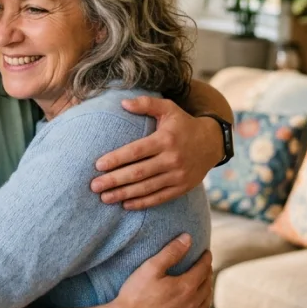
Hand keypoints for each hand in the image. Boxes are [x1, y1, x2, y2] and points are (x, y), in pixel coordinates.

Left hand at [91, 96, 223, 209]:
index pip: (136, 151)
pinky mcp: (182, 188)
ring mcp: (178, 175)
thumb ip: (146, 104)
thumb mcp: (168, 108)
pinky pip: (159, 198)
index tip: (98, 165)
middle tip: (94, 186)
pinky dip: (142, 203)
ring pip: (147, 188)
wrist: (212, 143)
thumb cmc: (183, 124)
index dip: (116, 159)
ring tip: (105, 197)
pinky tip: (125, 204)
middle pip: (138, 173)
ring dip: (124, 194)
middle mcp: (172, 159)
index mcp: (165, 139)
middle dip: (114, 180)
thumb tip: (123, 103)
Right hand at [97, 234, 213, 307]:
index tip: (206, 253)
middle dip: (207, 274)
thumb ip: (171, 252)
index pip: (203, 268)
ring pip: (206, 304)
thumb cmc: (135, 296)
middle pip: (207, 285)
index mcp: (186, 287)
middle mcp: (192, 305)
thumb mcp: (150, 268)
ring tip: (204, 285)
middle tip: (205, 267)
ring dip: (207, 292)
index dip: (206, 258)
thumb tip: (188, 238)